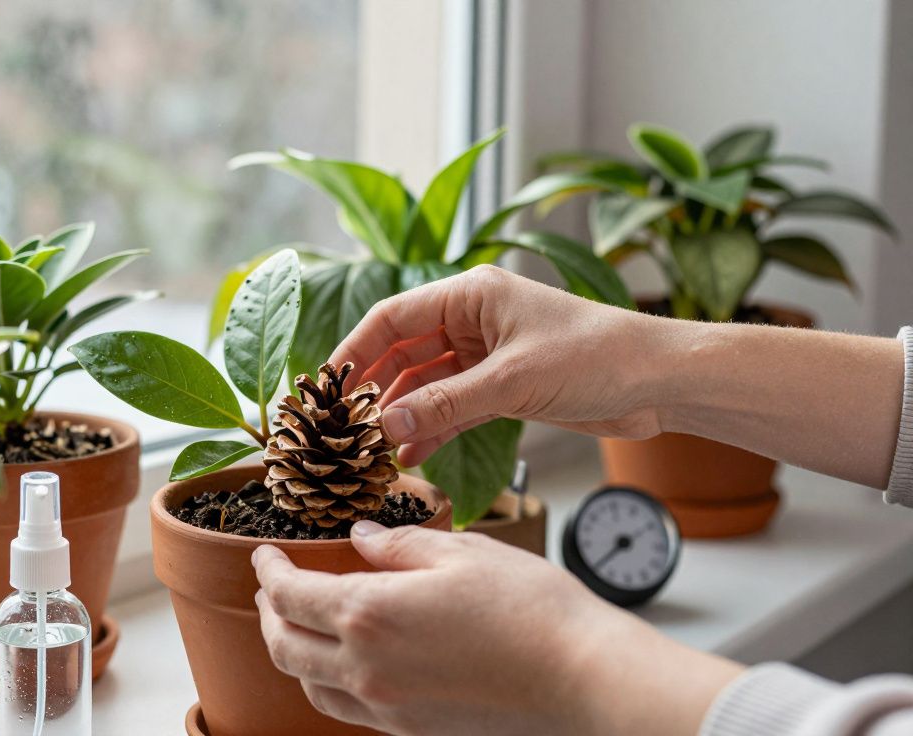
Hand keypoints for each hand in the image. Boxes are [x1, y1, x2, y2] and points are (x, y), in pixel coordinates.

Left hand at [252, 522, 741, 735]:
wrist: (583, 679)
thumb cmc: (532, 610)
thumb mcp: (462, 551)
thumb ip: (399, 545)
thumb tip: (362, 538)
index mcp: (369, 613)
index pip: (289, 594)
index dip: (268, 570)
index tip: (265, 553)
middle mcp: (366, 667)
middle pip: (284, 646)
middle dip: (268, 613)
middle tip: (272, 587)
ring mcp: (387, 706)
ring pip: (310, 684)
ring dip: (294, 651)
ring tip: (303, 623)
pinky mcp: (412, 729)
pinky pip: (347, 708)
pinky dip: (330, 680)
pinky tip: (348, 659)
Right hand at [331, 265, 665, 465]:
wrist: (660, 382)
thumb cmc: (598, 356)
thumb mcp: (514, 380)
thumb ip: (447, 403)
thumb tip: (387, 426)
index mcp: (470, 295)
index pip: (392, 318)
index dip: (355, 351)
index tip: (326, 388)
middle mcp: (472, 320)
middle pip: (402, 353)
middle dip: (374, 390)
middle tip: (344, 428)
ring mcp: (485, 356)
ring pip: (424, 385)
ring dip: (402, 416)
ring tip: (373, 450)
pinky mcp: (502, 388)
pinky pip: (452, 409)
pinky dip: (432, 431)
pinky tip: (412, 458)